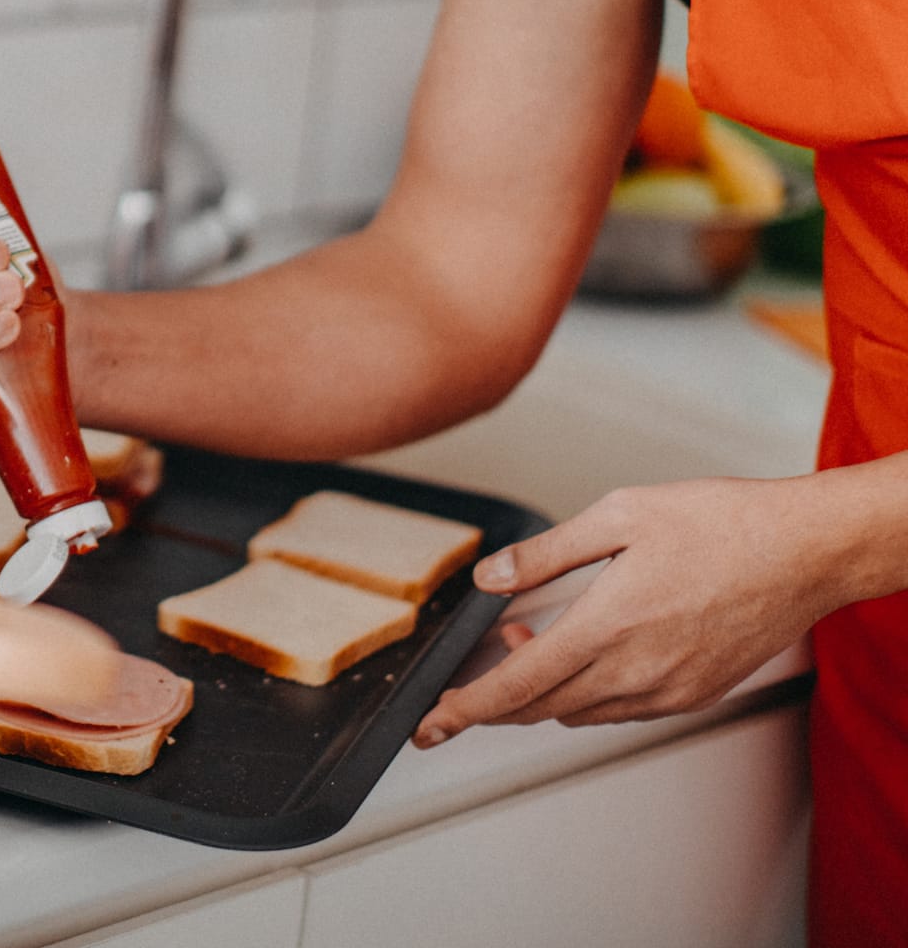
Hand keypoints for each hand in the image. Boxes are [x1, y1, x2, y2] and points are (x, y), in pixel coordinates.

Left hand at [413, 475, 872, 746]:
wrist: (806, 550)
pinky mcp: (691, 695)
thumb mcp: (618, 515)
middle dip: (494, 699)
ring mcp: (667, 690)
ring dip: (542, 690)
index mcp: (608, 626)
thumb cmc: (723, 525)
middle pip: (539, 709)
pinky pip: (617, 711)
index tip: (431, 723)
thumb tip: (489, 577)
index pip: (515, 688)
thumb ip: (544, 554)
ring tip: (532, 642)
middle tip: (475, 670)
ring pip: (577, 713)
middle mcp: (636, 671)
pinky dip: (584, 694)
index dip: (465, 710)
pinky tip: (584, 654)